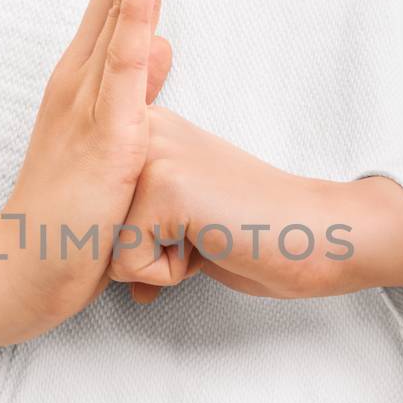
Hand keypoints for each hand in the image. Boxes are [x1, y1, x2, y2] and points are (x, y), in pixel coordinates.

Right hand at [0, 0, 177, 378]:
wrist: (21, 272)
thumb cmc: (69, 219)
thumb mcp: (117, 144)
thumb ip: (137, 90)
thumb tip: (164, 41)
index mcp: (89, 75)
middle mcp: (83, 71)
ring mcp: (91, 95)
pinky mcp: (105, 128)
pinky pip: (123, 57)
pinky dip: (137, 5)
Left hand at [107, 107, 402, 302]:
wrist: (311, 236)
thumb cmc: (249, 233)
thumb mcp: (175, 218)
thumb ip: (130, 224)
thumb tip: (90, 270)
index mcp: (141, 128)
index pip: (94, 207)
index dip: (136, 238)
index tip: (191, 220)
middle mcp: (140, 129)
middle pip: (95, 227)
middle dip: (142, 252)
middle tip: (200, 231)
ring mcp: (151, 154)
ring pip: (107, 248)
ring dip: (156, 264)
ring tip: (204, 235)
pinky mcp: (164, 188)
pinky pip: (129, 264)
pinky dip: (171, 274)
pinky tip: (209, 243)